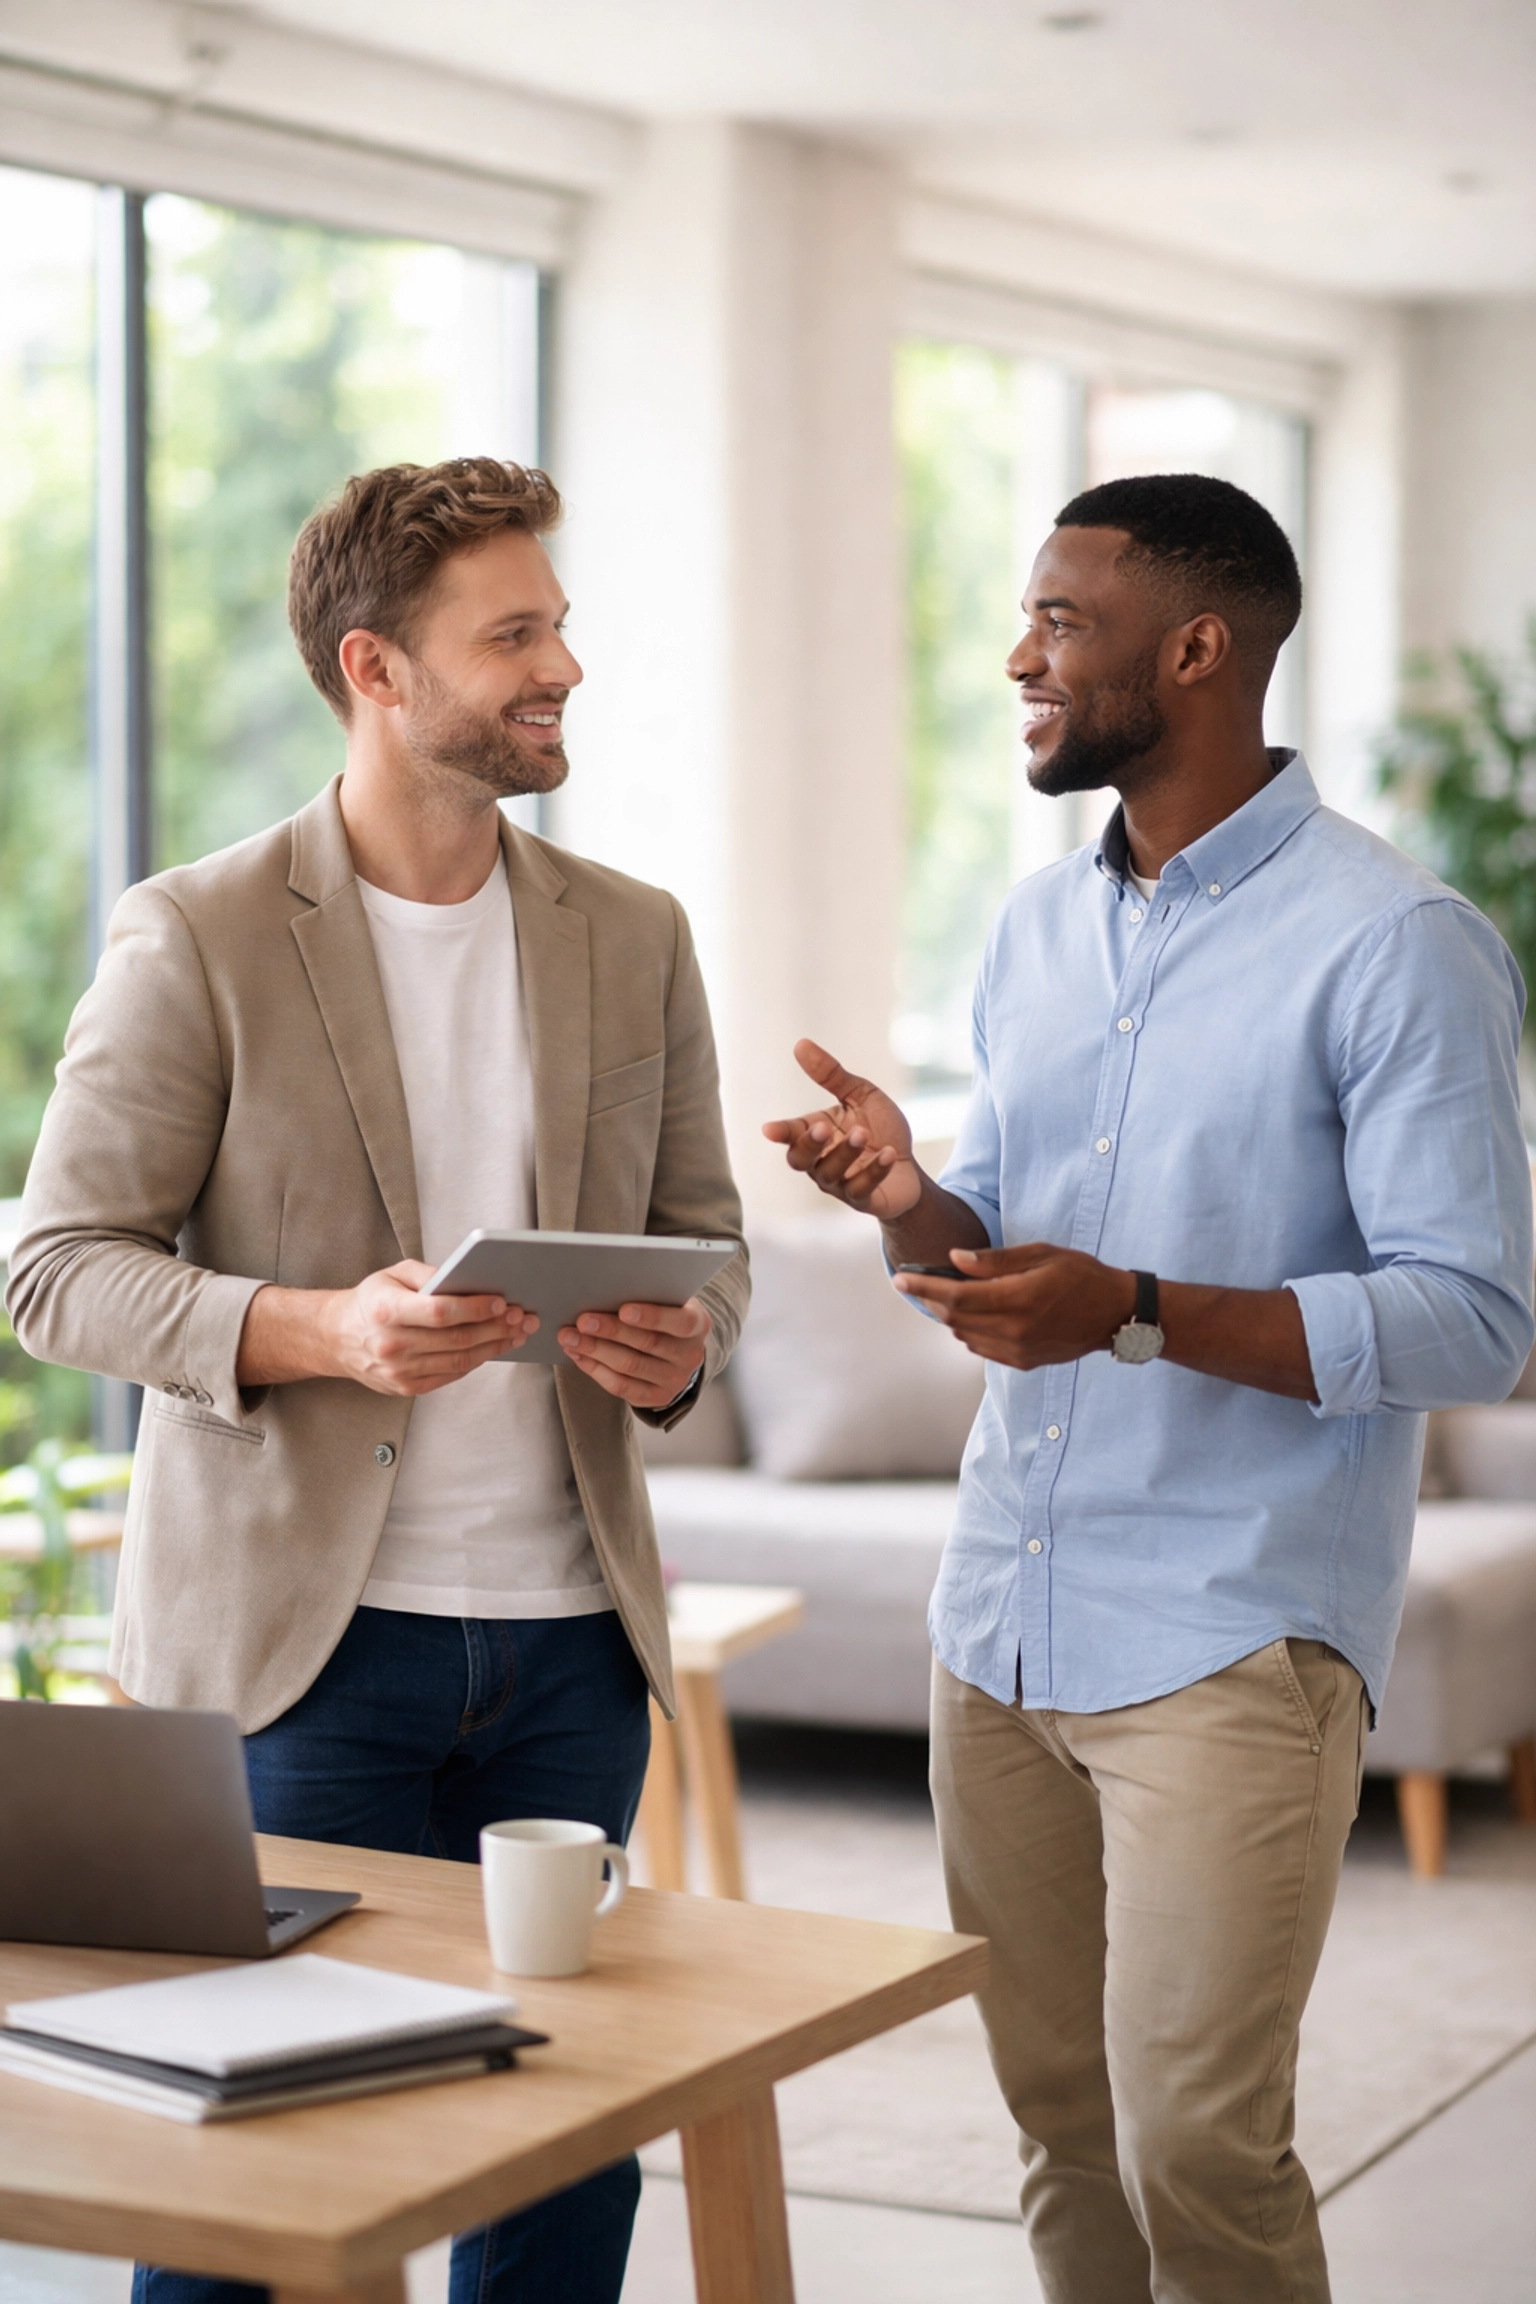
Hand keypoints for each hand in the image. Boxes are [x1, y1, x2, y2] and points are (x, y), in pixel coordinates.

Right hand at [239, 1261, 536, 1392]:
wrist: (338, 1337)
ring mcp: (399, 1371)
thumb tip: (467, 1278)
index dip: (475, 1308)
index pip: (440, 1312)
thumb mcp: (394, 1274)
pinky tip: (493, 1348)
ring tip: (516, 1333)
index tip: (501, 1301)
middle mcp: (391, 1344)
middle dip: (496, 1328)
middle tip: (521, 1317)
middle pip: (456, 1339)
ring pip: (459, 1360)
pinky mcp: (406, 1387)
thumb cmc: (371, 1300)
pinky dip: (476, 1361)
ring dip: (494, 1347)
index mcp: (386, 1310)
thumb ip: (429, 1274)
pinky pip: (451, 1374)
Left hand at [557, 1297, 711, 1408]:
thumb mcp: (667, 1299)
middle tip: (582, 1321)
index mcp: (698, 1324)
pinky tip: (577, 1355)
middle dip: (611, 1331)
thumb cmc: (665, 1313)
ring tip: (569, 1337)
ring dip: (594, 1350)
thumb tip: (606, 1289)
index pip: (679, 1322)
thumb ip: (648, 1294)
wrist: (679, 1349)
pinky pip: (621, 1386)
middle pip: (648, 1344)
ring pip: (629, 1366)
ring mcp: (675, 1380)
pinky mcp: (656, 1397)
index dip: (652, 1316)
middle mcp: (690, 1355)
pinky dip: (595, 1369)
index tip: (623, 1309)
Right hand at [762, 1039, 922, 1220]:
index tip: (770, 1130)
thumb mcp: (860, 1096)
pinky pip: (861, 1188)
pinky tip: (889, 1154)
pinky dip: (875, 1170)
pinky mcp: (864, 1199)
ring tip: (863, 1134)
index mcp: (816, 1133)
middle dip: (810, 1144)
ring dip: (845, 1153)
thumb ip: (831, 1075)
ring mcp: (840, 1183)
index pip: (791, 1134)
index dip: (781, 1133)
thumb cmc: (881, 1130)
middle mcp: (821, 1161)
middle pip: (800, 1159)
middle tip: (824, 1127)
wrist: (910, 1167)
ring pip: (829, 1173)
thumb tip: (800, 1044)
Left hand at [895, 1244, 1133, 1370]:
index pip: (956, 1297)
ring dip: (949, 1316)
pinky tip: (974, 1315)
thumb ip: (996, 1261)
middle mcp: (1016, 1330)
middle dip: (930, 1300)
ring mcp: (1019, 1350)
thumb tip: (955, 1260)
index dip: (924, 1287)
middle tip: (917, 1283)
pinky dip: (968, 1331)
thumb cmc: (1081, 1275)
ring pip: (964, 1335)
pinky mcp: (1023, 1362)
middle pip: (954, 1319)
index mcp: (1020, 1298)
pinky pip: (981, 1349)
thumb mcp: (1042, 1254)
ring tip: (947, 1295)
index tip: (901, 1277)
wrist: (1115, 1314)